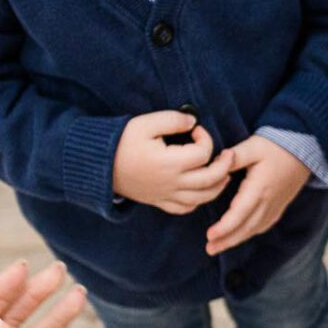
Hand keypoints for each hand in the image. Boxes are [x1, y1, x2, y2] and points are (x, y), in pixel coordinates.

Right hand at [113, 110, 233, 212]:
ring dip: (219, 185)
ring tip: (224, 173)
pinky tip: (202, 189)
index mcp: (170, 162)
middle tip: (228, 154)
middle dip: (225, 165)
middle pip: (211, 179)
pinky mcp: (159, 202)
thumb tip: (193, 121)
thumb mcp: (145, 123)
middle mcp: (172, 183)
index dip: (205, 138)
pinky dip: (199, 200)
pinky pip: (186, 208)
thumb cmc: (121, 141)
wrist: (98, 165)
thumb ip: (173, 120)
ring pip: (203, 198)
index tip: (196, 129)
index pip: (203, 154)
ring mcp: (166, 195)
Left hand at [204, 136, 311, 254]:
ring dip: (236, 240)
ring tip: (218, 247)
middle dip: (226, 240)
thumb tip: (216, 162)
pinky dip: (250, 233)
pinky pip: (263, 225)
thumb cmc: (277, 145)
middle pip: (245, 227)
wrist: (305, 148)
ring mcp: (275, 206)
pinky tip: (240, 236)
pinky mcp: (279, 206)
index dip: (225, 227)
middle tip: (209, 249)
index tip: (209, 236)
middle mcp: (268, 202)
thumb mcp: (254, 146)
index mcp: (259, 188)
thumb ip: (234, 156)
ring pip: (254, 229)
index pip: (240, 213)